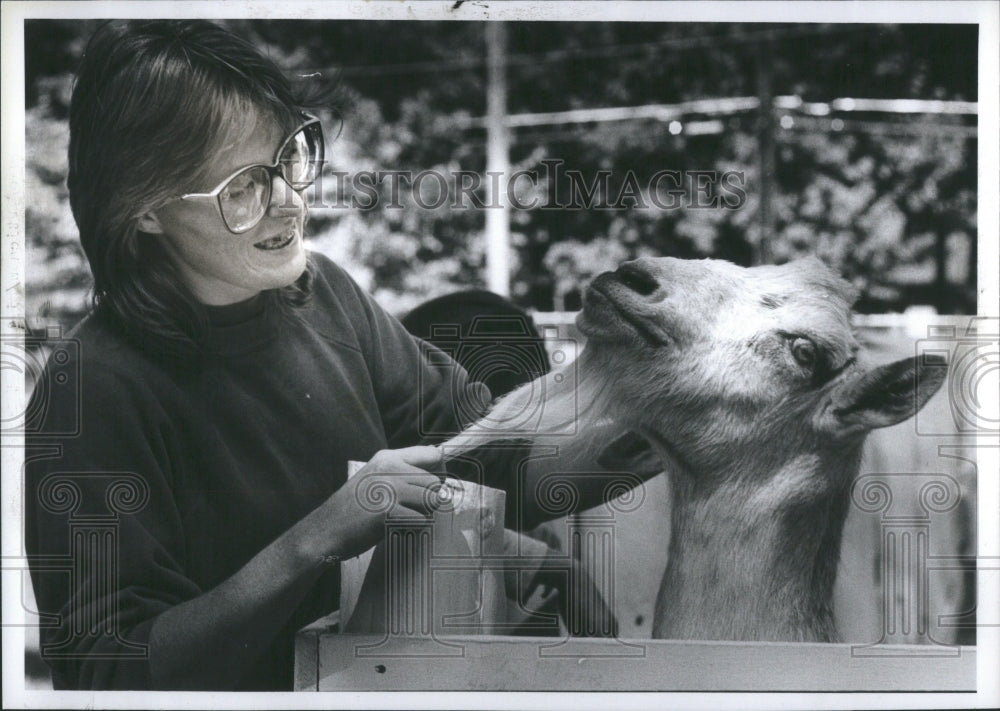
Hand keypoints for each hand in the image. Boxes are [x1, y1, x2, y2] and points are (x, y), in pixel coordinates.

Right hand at [313, 446, 446, 560]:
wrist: (324, 530)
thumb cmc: (353, 508)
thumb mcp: (375, 477)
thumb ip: (401, 472)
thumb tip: (439, 475)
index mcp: (387, 457)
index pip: (432, 454)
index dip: (440, 470)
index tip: (434, 484)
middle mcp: (390, 468)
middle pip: (434, 481)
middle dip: (429, 498)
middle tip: (411, 509)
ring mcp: (390, 489)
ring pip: (432, 500)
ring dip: (424, 513)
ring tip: (404, 518)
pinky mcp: (389, 512)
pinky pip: (422, 520)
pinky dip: (413, 528)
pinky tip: (396, 528)